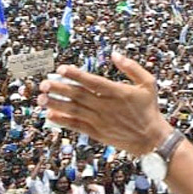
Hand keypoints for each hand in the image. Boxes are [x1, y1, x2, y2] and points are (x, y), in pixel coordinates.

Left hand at [38, 53, 170, 156]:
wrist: (152, 139)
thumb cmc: (149, 109)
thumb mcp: (148, 84)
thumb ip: (131, 67)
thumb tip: (115, 54)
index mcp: (117, 92)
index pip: (92, 81)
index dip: (76, 75)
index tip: (61, 69)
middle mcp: (106, 107)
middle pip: (78, 96)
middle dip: (59, 89)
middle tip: (44, 83)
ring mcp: (100, 121)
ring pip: (74, 110)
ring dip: (56, 104)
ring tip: (41, 98)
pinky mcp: (97, 133)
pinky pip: (77, 126)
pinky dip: (63, 120)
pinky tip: (50, 115)